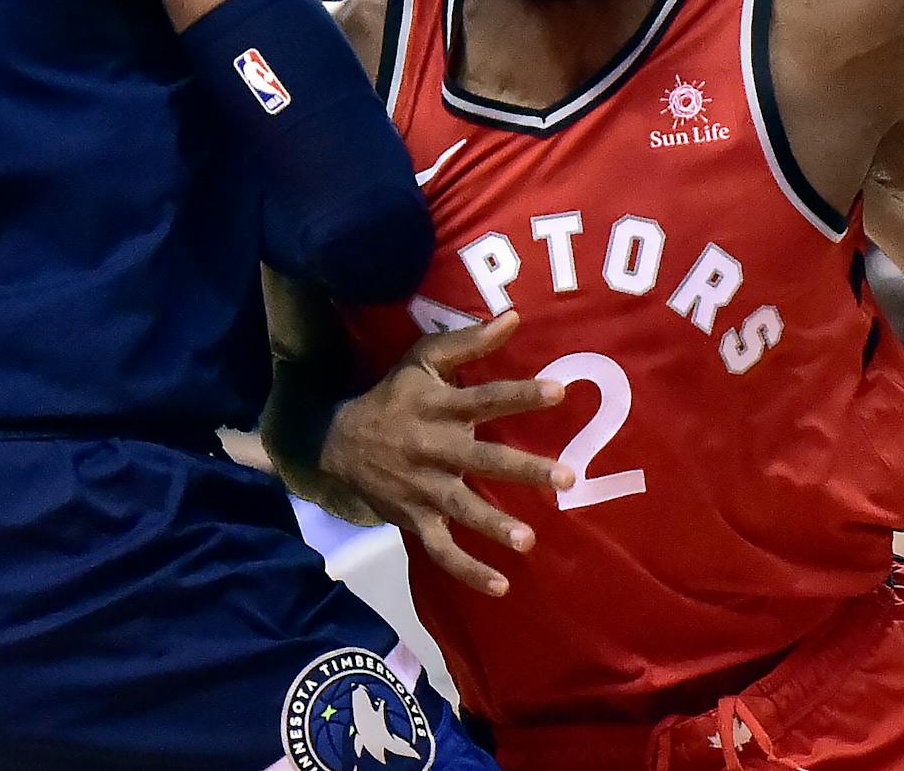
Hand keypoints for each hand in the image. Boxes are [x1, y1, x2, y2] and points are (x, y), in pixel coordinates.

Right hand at [318, 311, 573, 595]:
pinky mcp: (416, 520)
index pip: (485, 398)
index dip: (520, 395)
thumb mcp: (422, 360)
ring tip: (529, 540)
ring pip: (463, 510)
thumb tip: (515, 317)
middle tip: (567, 478)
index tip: (559, 392)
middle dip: (524, 470)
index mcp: (440, 408)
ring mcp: (424, 489)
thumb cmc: (394, 396)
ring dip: (495, 525)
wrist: (337, 442)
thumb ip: (468, 341)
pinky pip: (442, 551)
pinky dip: (468, 571)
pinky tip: (501, 586)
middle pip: (483, 460)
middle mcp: (435, 449)